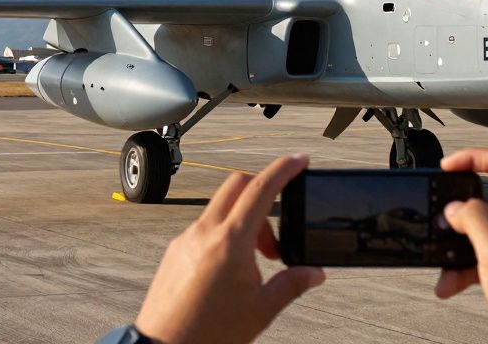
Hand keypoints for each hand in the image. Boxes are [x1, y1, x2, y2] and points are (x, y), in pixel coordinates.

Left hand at [135, 155, 324, 343]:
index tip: (299, 161)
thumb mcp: (261, 310)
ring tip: (254, 263)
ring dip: (244, 221)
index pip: (261, 189)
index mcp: (230, 242)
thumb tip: (313, 273)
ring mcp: (185, 240)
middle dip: (262, 195)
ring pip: (220, 208)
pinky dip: (223, 235)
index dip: (284, 169)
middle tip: (276, 233)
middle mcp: (204, 233)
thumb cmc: (208, 334)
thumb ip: (291, 284)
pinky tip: (230, 270)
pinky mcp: (174, 251)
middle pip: (238, 186)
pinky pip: (204, 227)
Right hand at [435, 148, 487, 343]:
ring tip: (440, 265)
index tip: (445, 167)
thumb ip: (473, 220)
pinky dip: (461, 268)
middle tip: (436, 217)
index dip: (470, 158)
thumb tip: (454, 207)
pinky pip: (478, 256)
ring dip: (454, 246)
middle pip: (482, 195)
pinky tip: (450, 284)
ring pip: (476, 230)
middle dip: (455, 209)